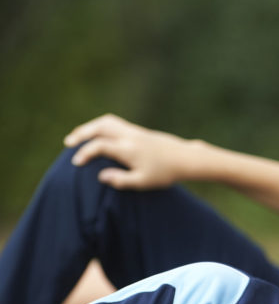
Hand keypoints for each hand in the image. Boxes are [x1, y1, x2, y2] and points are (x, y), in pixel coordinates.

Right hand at [64, 114, 195, 189]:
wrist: (185, 158)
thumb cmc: (165, 173)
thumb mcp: (144, 181)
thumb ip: (121, 180)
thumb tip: (101, 177)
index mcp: (129, 149)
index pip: (100, 145)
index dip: (85, 153)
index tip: (75, 163)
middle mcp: (130, 136)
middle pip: (100, 127)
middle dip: (82, 133)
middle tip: (68, 143)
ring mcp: (134, 131)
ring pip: (107, 121)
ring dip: (90, 127)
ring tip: (78, 136)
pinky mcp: (138, 130)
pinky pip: (114, 122)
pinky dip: (101, 126)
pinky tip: (97, 135)